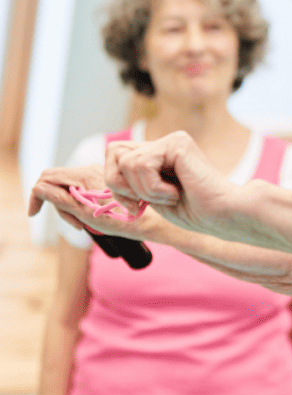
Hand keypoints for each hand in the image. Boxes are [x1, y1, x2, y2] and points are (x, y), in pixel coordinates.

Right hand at [29, 165, 159, 240]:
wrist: (153, 219)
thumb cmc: (124, 220)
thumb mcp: (88, 214)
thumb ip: (61, 200)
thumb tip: (38, 189)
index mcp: (84, 174)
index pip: (48, 177)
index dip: (37, 195)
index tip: (34, 214)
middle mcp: (90, 170)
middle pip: (57, 185)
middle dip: (60, 206)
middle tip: (77, 224)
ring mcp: (97, 175)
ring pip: (69, 191)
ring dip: (72, 209)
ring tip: (88, 224)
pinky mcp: (103, 183)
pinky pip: (82, 192)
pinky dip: (81, 207)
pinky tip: (93, 219)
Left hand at [104, 131, 236, 236]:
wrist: (224, 215)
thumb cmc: (196, 212)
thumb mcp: (151, 197)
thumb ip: (131, 181)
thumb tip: (106, 176)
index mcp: (159, 155)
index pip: (115, 156)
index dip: (115, 181)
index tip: (135, 207)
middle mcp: (164, 143)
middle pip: (114, 152)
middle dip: (119, 183)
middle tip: (144, 202)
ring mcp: (172, 140)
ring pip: (126, 162)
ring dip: (144, 191)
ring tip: (170, 196)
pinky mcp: (177, 142)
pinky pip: (142, 164)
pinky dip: (153, 188)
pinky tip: (177, 192)